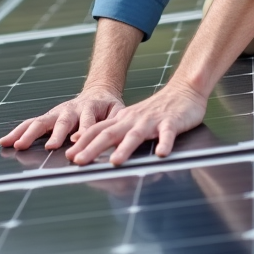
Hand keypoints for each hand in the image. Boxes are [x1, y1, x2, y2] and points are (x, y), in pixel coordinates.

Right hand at [0, 87, 123, 150]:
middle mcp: (70, 109)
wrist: (98, 92)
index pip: (87, 120)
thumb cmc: (108, 108)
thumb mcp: (117, 112)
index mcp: (90, 108)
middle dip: (55, 134)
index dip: (82, 130)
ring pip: (41, 121)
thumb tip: (104, 139)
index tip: (76, 141)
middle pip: (62, 121)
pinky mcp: (47, 117)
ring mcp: (57, 112)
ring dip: (29, 134)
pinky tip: (5, 141)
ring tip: (17, 145)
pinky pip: (30, 123)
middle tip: (49, 147)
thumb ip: (112, 122)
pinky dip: (18, 132)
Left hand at [65, 80, 207, 165]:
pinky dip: (164, 143)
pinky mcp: (172, 122)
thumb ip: (110, 130)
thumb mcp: (130, 119)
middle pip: (110, 134)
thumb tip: (83, 142)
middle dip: (93, 148)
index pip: (97, 131)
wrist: (183, 91)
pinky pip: (168, 134)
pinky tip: (162, 153)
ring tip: (115, 162)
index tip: (69, 156)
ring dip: (125, 149)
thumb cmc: (156, 110)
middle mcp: (133, 120)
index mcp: (122, 120)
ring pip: (136, 135)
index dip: (82, 143)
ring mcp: (152, 121)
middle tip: (79, 162)